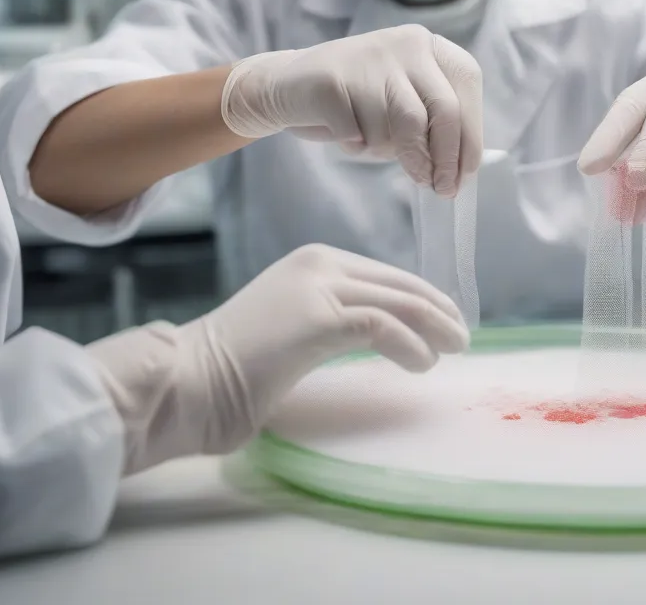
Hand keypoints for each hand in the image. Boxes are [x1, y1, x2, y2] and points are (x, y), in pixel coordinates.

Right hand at [86, 244, 469, 474]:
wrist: (183, 382)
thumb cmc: (233, 369)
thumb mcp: (294, 328)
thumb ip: (333, 321)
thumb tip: (382, 334)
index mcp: (314, 263)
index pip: (386, 276)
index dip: (423, 298)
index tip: (445, 323)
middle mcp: (319, 264)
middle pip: (400, 284)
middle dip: (438, 310)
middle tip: (462, 336)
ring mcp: (318, 287)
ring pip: (399, 302)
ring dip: (435, 327)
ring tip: (454, 349)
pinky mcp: (318, 318)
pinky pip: (383, 328)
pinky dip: (411, 346)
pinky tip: (422, 364)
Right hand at [221, 24, 481, 196]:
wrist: (287, 86)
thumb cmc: (356, 103)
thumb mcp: (403, 104)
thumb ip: (433, 126)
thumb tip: (459, 170)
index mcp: (429, 46)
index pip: (466, 87)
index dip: (470, 135)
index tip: (463, 174)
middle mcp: (406, 43)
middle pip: (443, 110)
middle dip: (443, 158)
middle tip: (439, 189)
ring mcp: (369, 57)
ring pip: (402, 125)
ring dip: (394, 153)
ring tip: (374, 151)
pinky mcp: (332, 79)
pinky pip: (360, 133)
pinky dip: (355, 146)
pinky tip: (346, 136)